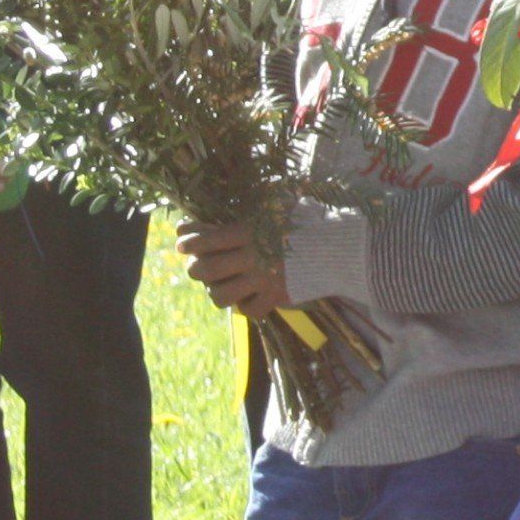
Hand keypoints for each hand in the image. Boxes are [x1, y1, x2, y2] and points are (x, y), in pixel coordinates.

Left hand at [175, 218, 292, 317]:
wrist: (337, 243)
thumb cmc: (300, 220)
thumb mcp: (268, 208)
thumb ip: (231, 218)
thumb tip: (190, 226)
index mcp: (248, 232)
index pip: (205, 241)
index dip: (188, 242)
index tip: (182, 244)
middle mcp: (252, 258)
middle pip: (205, 270)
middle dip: (195, 268)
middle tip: (199, 265)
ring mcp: (263, 281)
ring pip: (220, 296)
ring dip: (216, 290)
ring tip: (221, 284)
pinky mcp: (276, 297)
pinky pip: (248, 311)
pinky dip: (244, 305)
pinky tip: (247, 296)